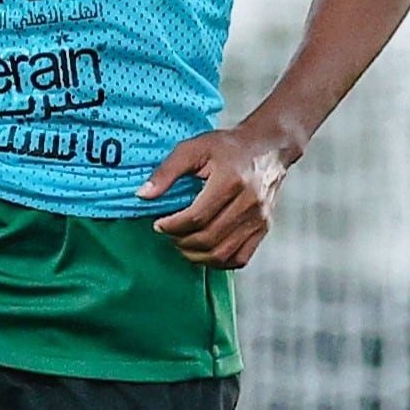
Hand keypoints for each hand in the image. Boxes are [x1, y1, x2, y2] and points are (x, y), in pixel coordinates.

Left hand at [142, 115, 299, 267]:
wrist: (267, 148)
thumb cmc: (227, 147)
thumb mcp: (193, 148)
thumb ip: (166, 172)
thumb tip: (142, 195)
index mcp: (231, 180)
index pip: (197, 217)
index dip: (172, 226)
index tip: (159, 224)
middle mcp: (249, 202)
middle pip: (208, 238)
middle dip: (181, 241)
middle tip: (169, 234)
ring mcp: (259, 218)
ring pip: (222, 254)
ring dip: (196, 256)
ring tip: (183, 245)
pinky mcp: (264, 228)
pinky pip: (240, 258)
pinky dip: (219, 262)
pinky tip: (205, 252)